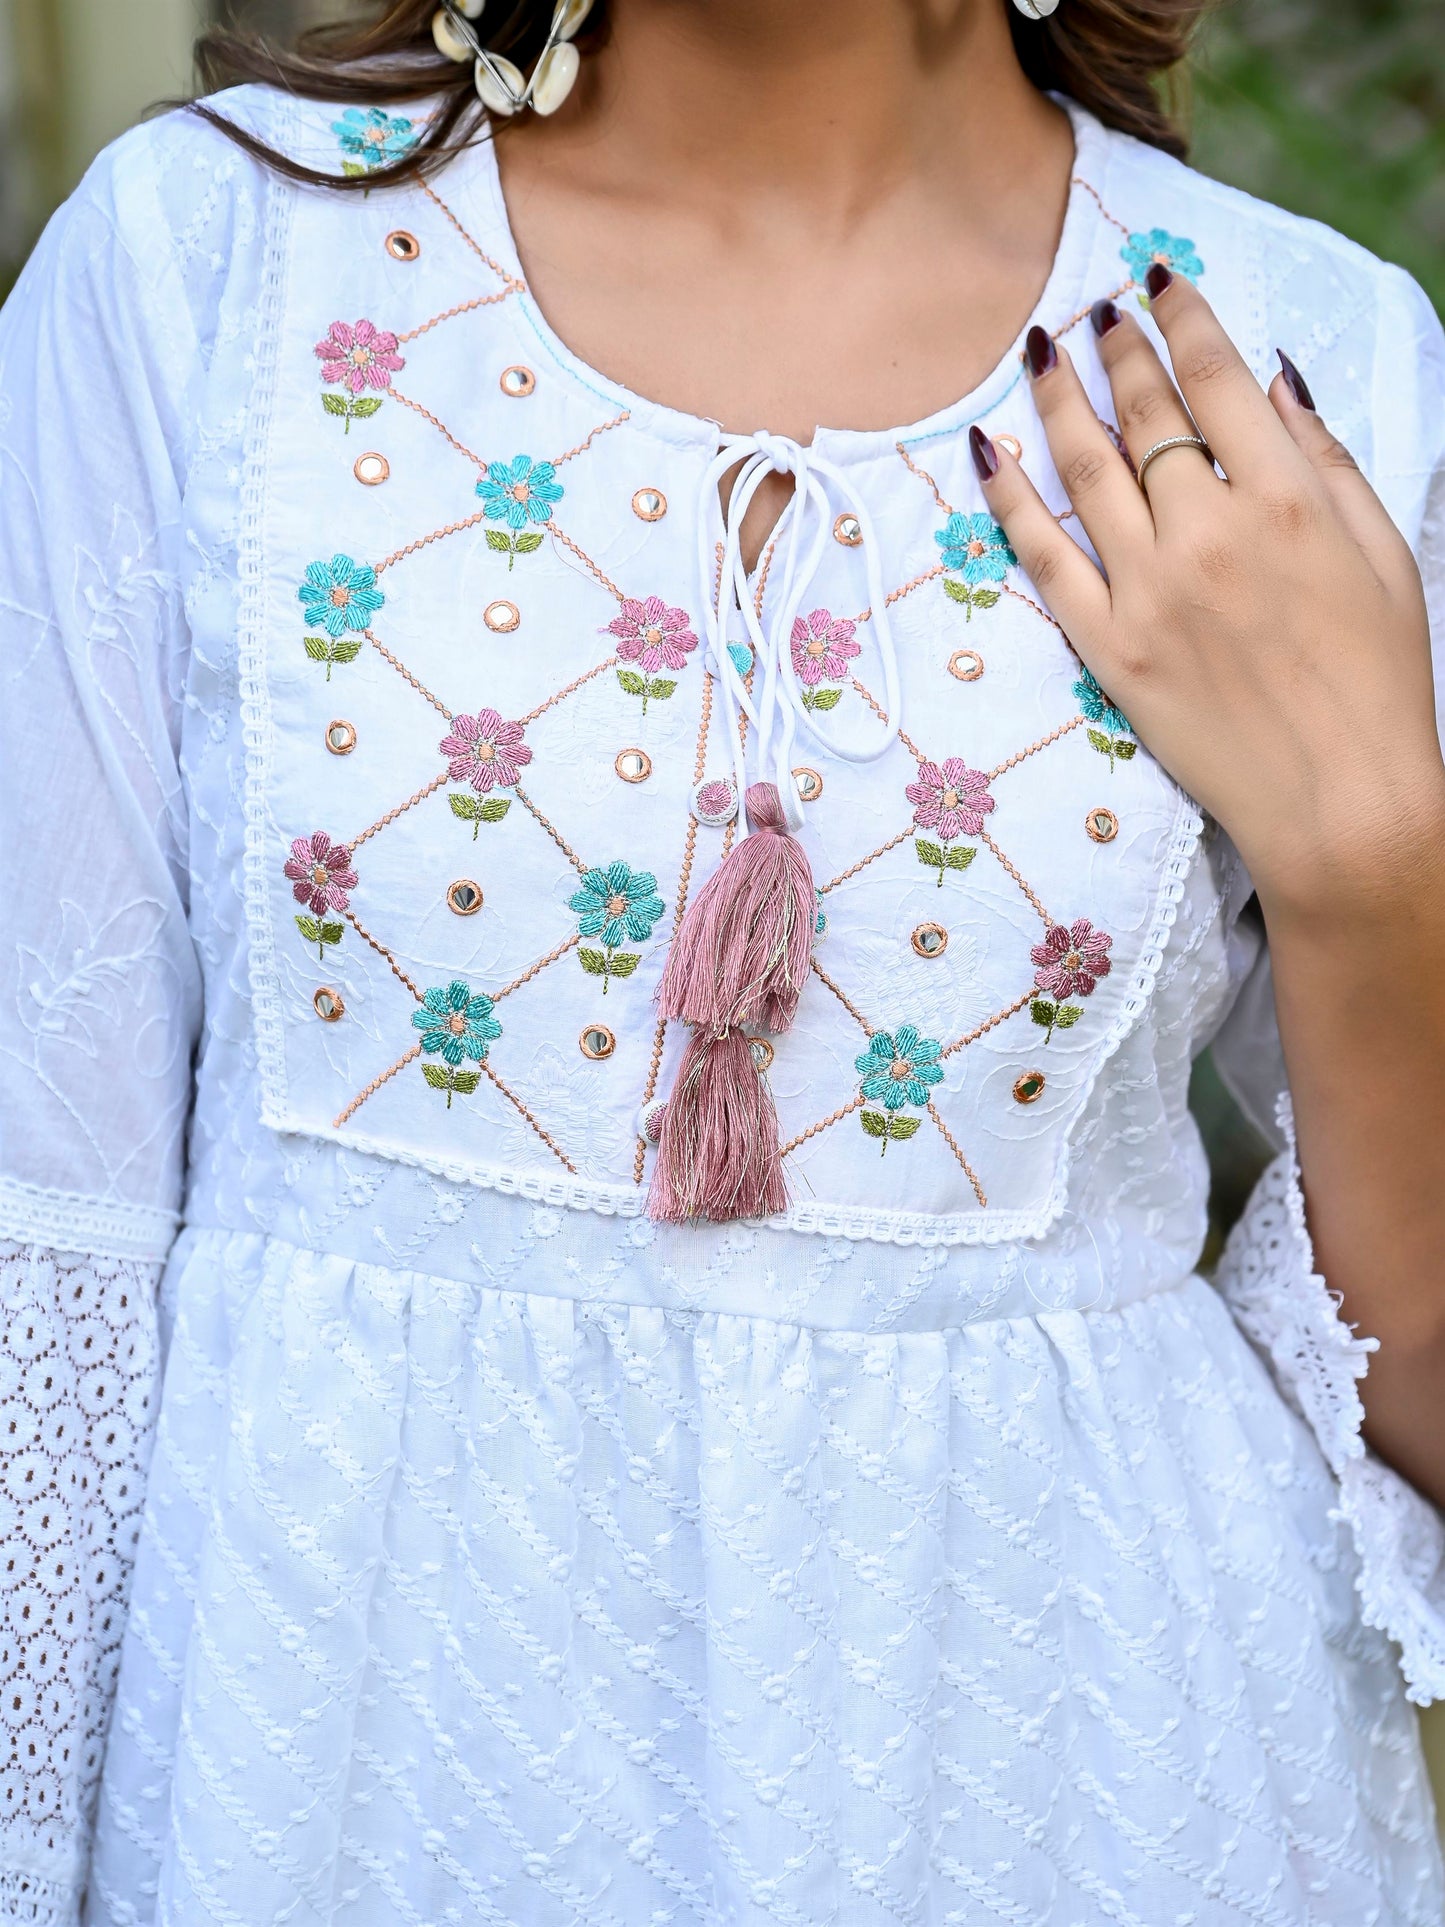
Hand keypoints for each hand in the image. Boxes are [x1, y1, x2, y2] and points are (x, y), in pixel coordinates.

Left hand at [973, 269, 1444, 922]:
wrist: (1341, 799)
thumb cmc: (1378, 678)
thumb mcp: (1381, 553)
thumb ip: (1326, 458)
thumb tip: (1275, 378)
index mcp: (1287, 500)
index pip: (1215, 378)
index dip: (1179, 317)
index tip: (1154, 279)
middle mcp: (1209, 534)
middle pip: (1144, 415)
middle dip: (1117, 348)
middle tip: (1094, 312)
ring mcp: (1150, 593)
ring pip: (1083, 470)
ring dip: (1056, 400)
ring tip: (1040, 353)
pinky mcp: (1110, 649)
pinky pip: (1043, 558)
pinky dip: (1008, 498)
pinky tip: (985, 450)